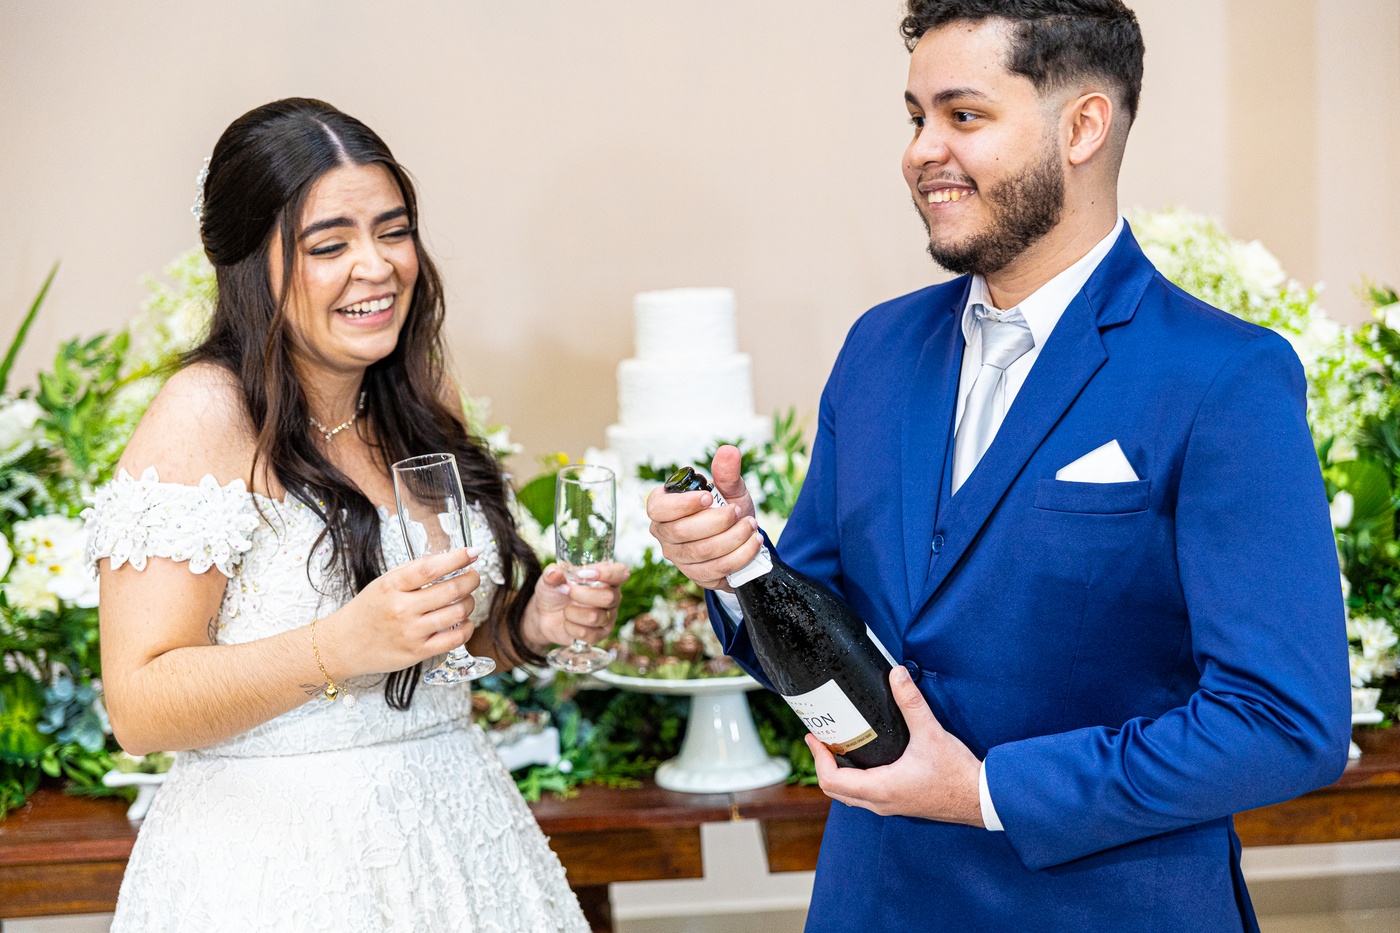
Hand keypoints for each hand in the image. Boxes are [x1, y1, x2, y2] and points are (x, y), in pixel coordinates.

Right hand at [319, 548, 480, 677]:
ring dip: (470, 602)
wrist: (343, 645)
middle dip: (470, 579)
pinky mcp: (418, 652)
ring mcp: (410, 632)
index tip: (472, 552)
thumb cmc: (366, 611)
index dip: (457, 558)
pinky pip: (454, 639)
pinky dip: (467, 627)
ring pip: (457, 613)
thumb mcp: (383, 583)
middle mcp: (401, 608)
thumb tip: (449, 560)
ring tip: (466, 598)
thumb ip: (412, 572)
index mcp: (392, 586)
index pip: (431, 567)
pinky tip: (464, 621)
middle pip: (450, 590)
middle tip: (473, 576)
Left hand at [524, 561, 629, 651]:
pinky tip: (567, 622)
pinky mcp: (599, 635)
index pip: (621, 573)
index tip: (584, 574)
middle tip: (564, 590)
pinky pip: (587, 634)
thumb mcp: (550, 578)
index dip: (608, 573)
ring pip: (595, 617)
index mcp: (606, 578)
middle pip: (609, 597)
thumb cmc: (554, 592)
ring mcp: (608, 618)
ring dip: (572, 612)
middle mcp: (613, 597)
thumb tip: (555, 573)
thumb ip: (552, 573)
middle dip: (580, 594)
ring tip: (565, 609)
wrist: (544, 615)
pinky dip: (570, 627)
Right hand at [646, 445, 762, 591]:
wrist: (742, 537)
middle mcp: (665, 534)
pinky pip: (717, 569)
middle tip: (739, 511)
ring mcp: (679, 558)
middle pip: (681, 532)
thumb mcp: (729, 489)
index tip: (708, 498)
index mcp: (664, 507)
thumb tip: (729, 451)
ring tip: (751, 525)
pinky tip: (753, 542)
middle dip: (716, 521)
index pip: (657, 508)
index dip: (682, 504)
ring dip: (733, 538)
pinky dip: (740, 555)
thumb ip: (726, 472)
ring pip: (701, 552)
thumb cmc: (728, 508)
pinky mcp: (697, 575)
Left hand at [807, 666, 983, 825]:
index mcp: (881, 789)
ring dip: (837, 773)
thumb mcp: (931, 733)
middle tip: (820, 739)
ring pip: (850, 796)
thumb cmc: (956, 773)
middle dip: (822, 764)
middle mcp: (880, 803)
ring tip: (837, 746)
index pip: (832, 781)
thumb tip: (897, 674)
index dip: (817, 758)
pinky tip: (863, 758)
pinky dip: (854, 780)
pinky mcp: (899, 803)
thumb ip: (912, 703)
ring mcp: (890, 806)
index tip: (813, 737)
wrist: (981, 799)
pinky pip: (865, 796)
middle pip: (835, 791)